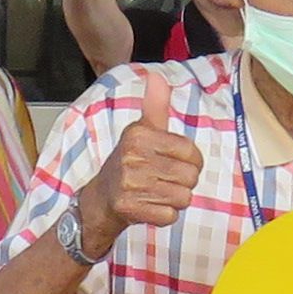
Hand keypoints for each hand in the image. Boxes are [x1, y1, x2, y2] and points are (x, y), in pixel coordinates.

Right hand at [75, 71, 203, 254]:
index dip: (191, 161)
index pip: (191, 152)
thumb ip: (155, 105)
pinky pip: (170, 216)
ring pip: (183, 198)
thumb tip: (157, 76)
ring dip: (175, 199)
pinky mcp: (131, 209)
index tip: (175, 162)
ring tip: (157, 192)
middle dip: (183, 182)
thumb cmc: (129, 161)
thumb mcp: (141, 130)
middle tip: (165, 180)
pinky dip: (164, 215)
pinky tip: (150, 206)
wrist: (101, 198)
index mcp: (139, 135)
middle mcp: (133, 158)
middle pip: (190, 177)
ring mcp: (130, 185)